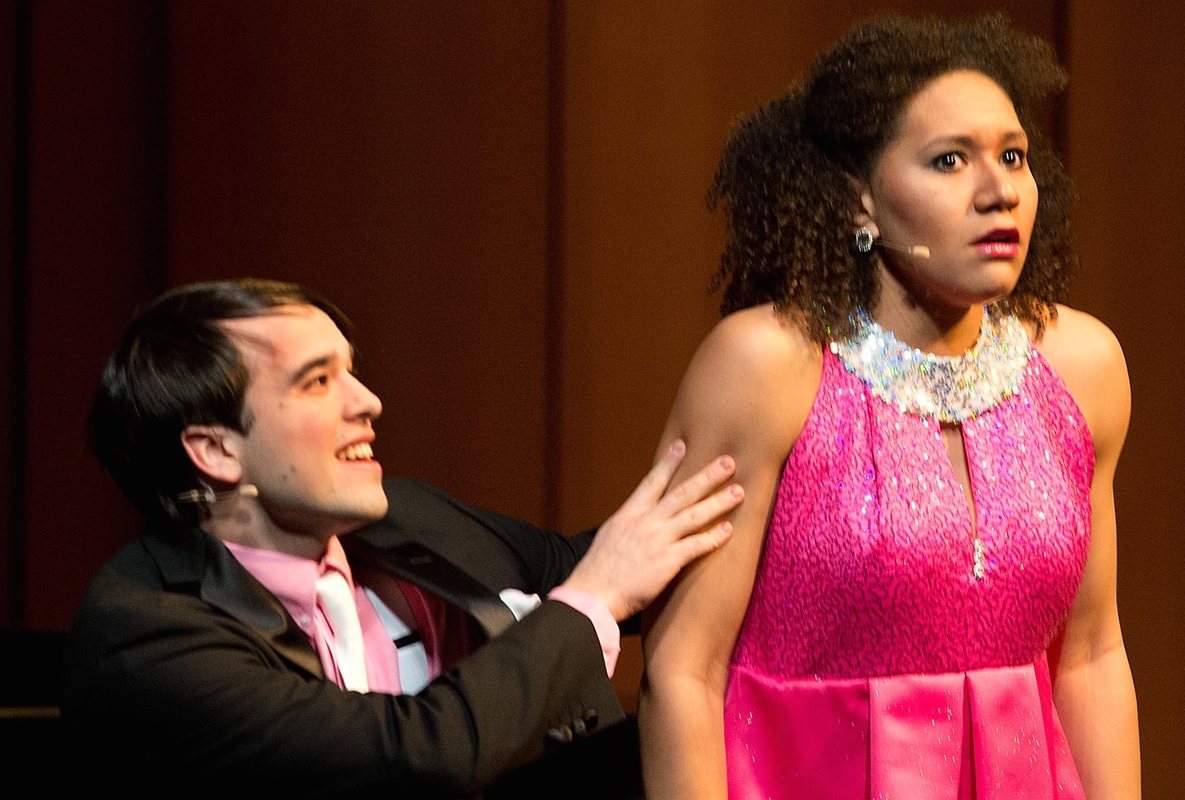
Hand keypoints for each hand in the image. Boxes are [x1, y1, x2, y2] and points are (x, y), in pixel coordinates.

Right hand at [562, 440, 741, 620]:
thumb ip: (628, 524)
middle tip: (728, 461)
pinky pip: (695, 546)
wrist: (591, 594)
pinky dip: (713, 537)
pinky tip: (728, 530)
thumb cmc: (597, 571)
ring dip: (718, 502)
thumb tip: (638, 518)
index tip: (682, 445)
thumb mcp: (609, 536)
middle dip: (707, 476)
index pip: (652, 482)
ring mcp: (657, 540)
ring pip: (694, 515)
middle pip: (681, 493)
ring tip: (739, 491)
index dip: (668, 463)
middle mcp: (645, 522)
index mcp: (629, 514)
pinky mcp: (666, 562)